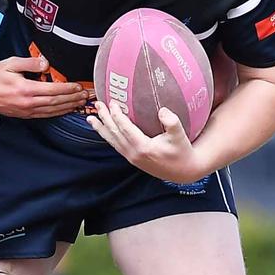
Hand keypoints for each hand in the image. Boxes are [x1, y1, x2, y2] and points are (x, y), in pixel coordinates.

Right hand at [0, 56, 90, 117]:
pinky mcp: (26, 115)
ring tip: (82, 102)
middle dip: (74, 99)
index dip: (68, 89)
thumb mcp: (10, 64)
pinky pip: (46, 115)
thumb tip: (45, 64)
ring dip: (69, 106)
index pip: (53, 90)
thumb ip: (29, 63)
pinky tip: (66, 109)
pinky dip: (59, 112)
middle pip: (57, 102)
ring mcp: (28, 111)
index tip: (79, 86)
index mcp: (26, 89)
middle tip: (87, 96)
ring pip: (53, 110)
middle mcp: (29, 103)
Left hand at [87, 100, 207, 183]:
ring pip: (112, 141)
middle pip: (115, 134)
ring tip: (91, 118)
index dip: (117, 115)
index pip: (125, 129)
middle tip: (98, 104)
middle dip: (105, 118)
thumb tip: (162, 110)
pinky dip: (108, 136)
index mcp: (144, 148)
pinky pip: (116, 146)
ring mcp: (132, 158)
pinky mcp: (132, 159)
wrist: (183, 171)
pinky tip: (104, 130)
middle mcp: (134, 154)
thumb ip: (172, 122)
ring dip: (101, 128)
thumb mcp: (180, 135)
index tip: (112, 102)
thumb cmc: (182, 151)